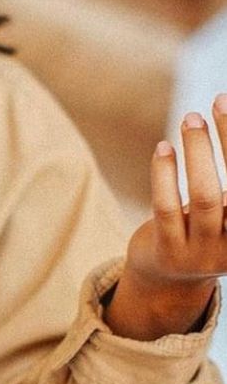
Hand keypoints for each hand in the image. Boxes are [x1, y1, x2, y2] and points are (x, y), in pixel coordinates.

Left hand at [106, 97, 226, 339]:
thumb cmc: (207, 229)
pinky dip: (165, 173)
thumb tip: (223, 112)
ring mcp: (203, 251)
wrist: (167, 282)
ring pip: (204, 197)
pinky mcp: (169, 251)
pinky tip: (163, 148)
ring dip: (198, 151)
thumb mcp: (226, 209)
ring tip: (191, 119)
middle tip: (218, 101)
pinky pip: (165, 207)